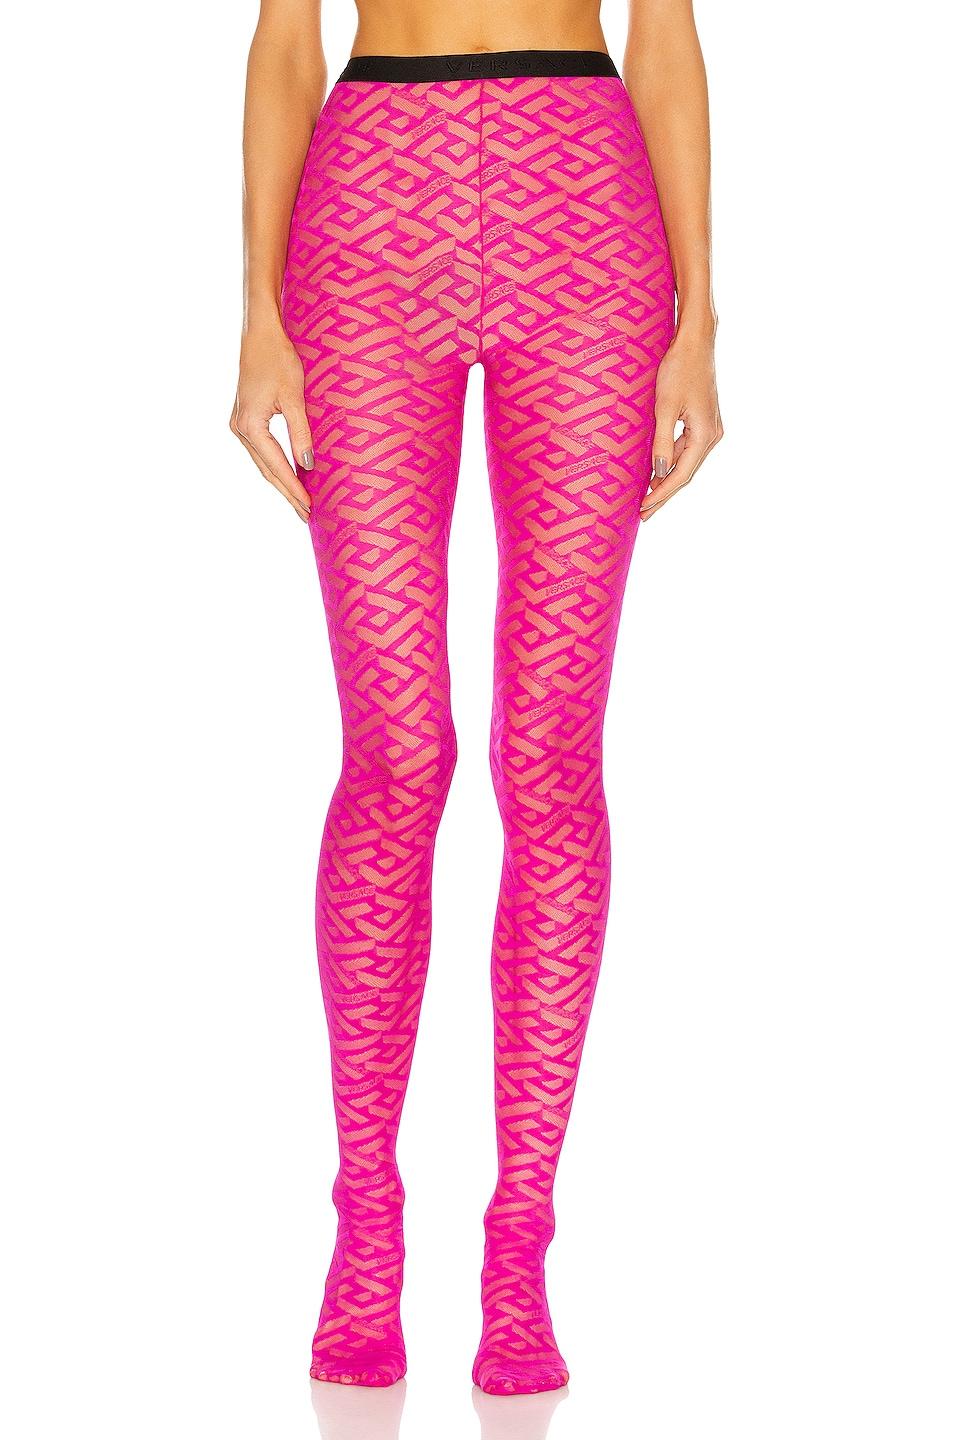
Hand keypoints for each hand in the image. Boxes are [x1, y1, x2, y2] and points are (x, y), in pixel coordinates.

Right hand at [230, 316, 313, 522]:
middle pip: (267, 470)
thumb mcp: (294, 396)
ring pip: (263, 462)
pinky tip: (288, 476)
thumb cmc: (278, 358)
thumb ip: (301, 432)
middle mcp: (240, 429)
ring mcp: (239, 425)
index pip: (276, 466)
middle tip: (306, 515)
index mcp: (250, 425)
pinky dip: (275, 465)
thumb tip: (308, 464)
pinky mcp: (244, 419)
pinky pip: (261, 451)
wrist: (259, 333)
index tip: (309, 507)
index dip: (294, 488)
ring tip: (299, 502)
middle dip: (288, 493)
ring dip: (281, 482)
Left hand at [641, 322, 722, 520]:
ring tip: (647, 498)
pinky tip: (656, 472)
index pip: (681, 475)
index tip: (643, 508)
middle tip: (643, 514)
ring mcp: (709, 429)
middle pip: (685, 474)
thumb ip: (662, 441)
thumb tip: (658, 472)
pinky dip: (671, 463)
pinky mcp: (702, 421)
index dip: (661, 494)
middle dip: (663, 494)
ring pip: (685, 463)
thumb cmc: (679, 368)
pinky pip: (686, 450)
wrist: (695, 342)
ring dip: (666, 481)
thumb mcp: (665, 406)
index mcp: (705, 435)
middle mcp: (712, 435)